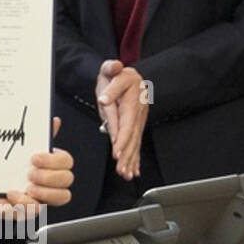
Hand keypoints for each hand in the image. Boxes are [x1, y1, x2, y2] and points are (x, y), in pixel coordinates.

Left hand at [0, 116, 73, 221]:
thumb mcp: (15, 150)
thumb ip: (36, 137)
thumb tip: (53, 120)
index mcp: (47, 165)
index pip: (66, 162)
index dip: (54, 160)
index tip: (34, 157)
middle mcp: (47, 181)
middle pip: (67, 180)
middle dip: (50, 176)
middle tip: (31, 173)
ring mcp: (38, 197)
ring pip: (60, 198)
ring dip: (44, 192)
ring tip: (26, 187)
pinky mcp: (24, 210)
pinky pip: (32, 212)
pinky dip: (22, 203)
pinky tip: (10, 194)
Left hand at [98, 64, 148, 179]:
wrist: (131, 75)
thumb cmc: (118, 74)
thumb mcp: (110, 70)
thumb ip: (110, 75)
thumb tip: (104, 96)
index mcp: (130, 100)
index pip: (125, 122)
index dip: (121, 138)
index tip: (117, 151)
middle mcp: (137, 113)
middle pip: (132, 136)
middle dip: (126, 154)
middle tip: (121, 169)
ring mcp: (138, 121)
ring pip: (135, 143)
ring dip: (130, 160)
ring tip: (126, 174)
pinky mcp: (136, 126)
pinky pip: (136, 143)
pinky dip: (135, 158)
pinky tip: (134, 170)